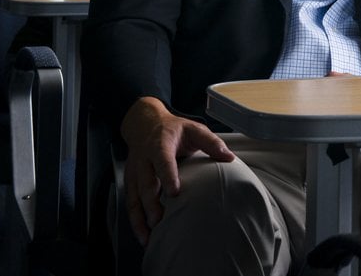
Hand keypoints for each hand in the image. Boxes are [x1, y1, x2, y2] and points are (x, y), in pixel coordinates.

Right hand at [119, 97, 235, 245]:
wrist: (144, 124)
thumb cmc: (173, 129)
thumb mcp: (193, 129)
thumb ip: (211, 142)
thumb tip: (229, 157)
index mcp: (160, 145)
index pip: (163, 161)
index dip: (167, 176)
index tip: (174, 192)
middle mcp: (144, 159)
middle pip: (146, 183)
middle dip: (151, 203)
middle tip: (159, 221)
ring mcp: (135, 172)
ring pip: (135, 196)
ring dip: (141, 217)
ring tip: (148, 236)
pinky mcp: (131, 181)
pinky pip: (130, 202)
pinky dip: (135, 220)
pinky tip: (143, 235)